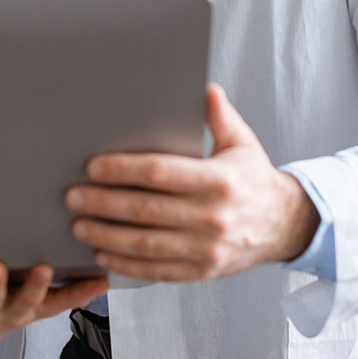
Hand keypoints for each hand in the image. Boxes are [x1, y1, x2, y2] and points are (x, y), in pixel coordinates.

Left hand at [65, 83, 319, 281]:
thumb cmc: (253, 178)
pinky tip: (102, 253)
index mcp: (218, 181)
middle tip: (72, 195)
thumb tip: (204, 86)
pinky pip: (157, 270)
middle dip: (104, 202)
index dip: (123, 169)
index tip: (92, 166)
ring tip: (78, 223)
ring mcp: (207, 249)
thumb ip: (219, 114)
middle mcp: (212, 218)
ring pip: (146, 244)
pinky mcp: (202, 272)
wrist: (286, 226)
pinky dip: (126, 264)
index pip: (160, 173)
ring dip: (107, 234)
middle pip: (146, 210)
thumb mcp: (241, 141)